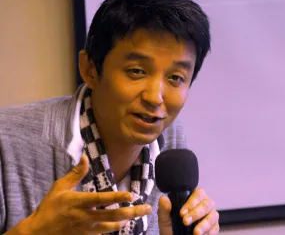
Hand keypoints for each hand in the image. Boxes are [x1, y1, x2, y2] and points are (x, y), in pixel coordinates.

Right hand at [7, 154, 151, 234]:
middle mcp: (85, 217)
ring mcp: (86, 229)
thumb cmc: (49, 207)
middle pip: (113, 216)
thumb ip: (75, 173)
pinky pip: (104, 233)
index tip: (131, 195)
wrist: (38, 233)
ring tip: (137, 214)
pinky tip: (123, 223)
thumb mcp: (59, 187)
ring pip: (112, 227)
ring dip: (127, 221)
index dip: (117, 198)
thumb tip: (84, 156)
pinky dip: (115, 228)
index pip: (101, 200)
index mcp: (78, 202)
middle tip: (146, 208)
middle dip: (132, 212)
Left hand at [158, 188, 219, 234]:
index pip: (198, 194)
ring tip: (195, 232)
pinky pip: (215, 227)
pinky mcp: (214, 227)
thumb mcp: (165, 219)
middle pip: (206, 204)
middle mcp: (205, 204)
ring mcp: (211, 215)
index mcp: (194, 198)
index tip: (182, 212)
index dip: (191, 202)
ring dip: (204, 224)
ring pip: (212, 216)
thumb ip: (164, 209)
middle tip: (186, 222)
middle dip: (196, 213)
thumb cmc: (171, 227)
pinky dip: (209, 232)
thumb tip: (164, 199)